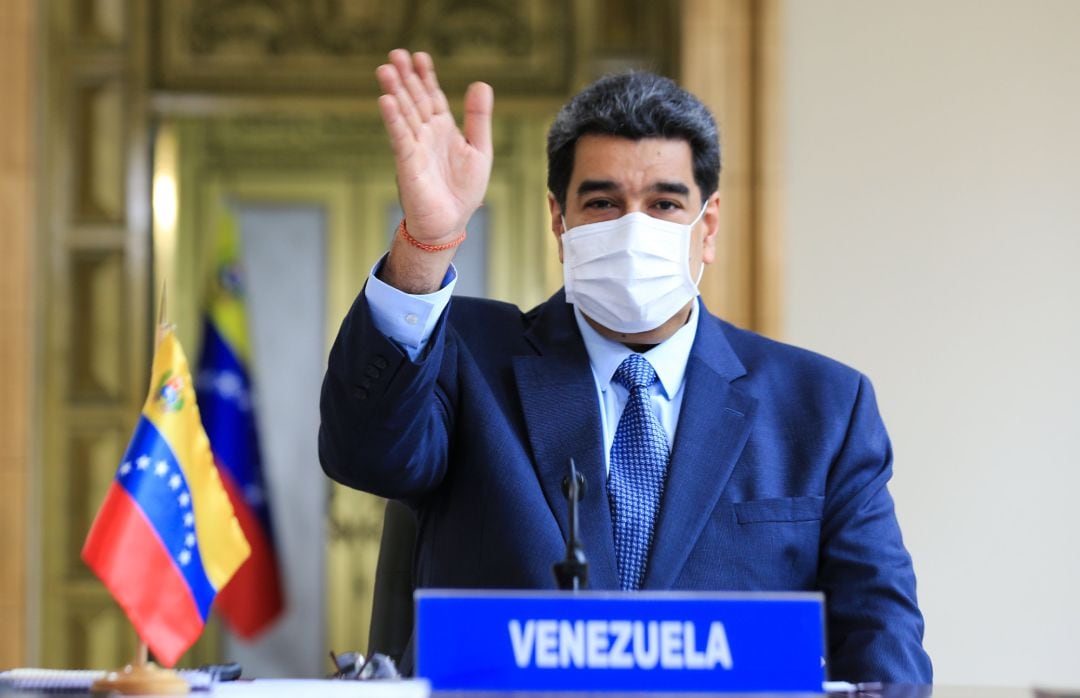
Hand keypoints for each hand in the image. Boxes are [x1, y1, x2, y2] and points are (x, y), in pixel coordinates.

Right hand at [376, 49, 492, 244]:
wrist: (450, 223)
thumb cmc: (463, 191)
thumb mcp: (479, 150)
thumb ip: (479, 119)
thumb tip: (481, 83)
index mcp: (443, 129)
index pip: (432, 96)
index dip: (426, 76)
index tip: (419, 56)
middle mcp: (426, 134)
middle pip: (414, 99)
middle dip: (406, 77)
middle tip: (395, 53)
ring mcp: (415, 147)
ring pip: (404, 114)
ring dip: (395, 91)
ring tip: (386, 69)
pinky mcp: (407, 164)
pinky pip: (400, 138)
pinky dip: (394, 119)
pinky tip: (386, 101)